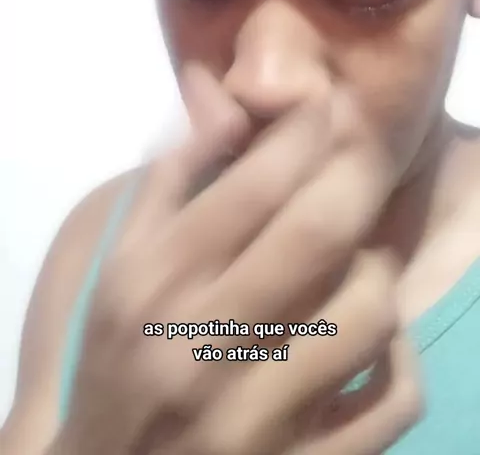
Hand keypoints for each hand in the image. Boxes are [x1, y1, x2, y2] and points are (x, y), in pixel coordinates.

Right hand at [53, 64, 421, 454]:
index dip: (304, 132)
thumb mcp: (120, 263)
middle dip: (355, 173)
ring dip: (375, 268)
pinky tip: (375, 333)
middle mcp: (203, 347)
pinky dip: (401, 357)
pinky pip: (390, 403)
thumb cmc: (116, 358)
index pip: (252, 187)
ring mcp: (256, 418)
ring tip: (358, 253)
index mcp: (156, 285)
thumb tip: (223, 101)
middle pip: (317, 236)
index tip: (326, 102)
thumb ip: (169, 178)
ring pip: (364, 314)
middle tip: (364, 146)